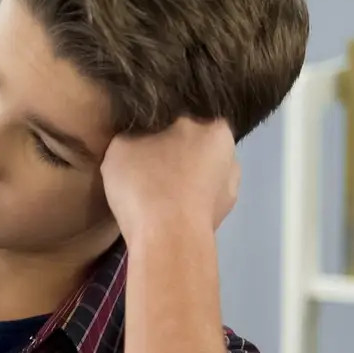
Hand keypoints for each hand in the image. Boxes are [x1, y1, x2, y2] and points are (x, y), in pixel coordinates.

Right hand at [100, 116, 239, 242]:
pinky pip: (202, 197)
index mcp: (211, 123)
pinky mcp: (225, 213)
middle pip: (197, 142)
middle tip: (149, 163)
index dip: (163, 123)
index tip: (144, 136)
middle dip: (176, 149)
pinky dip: (188, 200)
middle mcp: (230, 150)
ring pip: (202, 172)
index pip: (186, 113)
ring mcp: (231, 184)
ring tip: (157, 190)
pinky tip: (167, 209)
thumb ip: (138, 131)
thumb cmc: (146, 182)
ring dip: (184, 177)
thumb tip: (144, 132)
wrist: (167, 239)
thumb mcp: (122, 143)